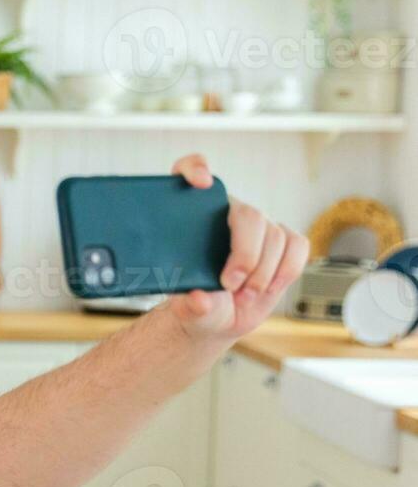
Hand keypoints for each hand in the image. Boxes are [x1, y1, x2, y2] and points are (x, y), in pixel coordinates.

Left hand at [164, 153, 309, 342]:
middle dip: (245, 253)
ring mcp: (257, 228)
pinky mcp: (282, 243)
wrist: (219, 319)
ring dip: (263, 272)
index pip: (189, 171)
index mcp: (192, 218)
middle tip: (229, 284)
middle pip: (248, 214)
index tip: (202, 182)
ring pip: (274, 234)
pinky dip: (287, 270)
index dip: (195, 167)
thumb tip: (200, 299)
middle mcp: (226, 214)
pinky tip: (268, 288)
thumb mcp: (187, 310)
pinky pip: (297, 245)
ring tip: (243, 296)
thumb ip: (191, 306)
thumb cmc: (198, 305)